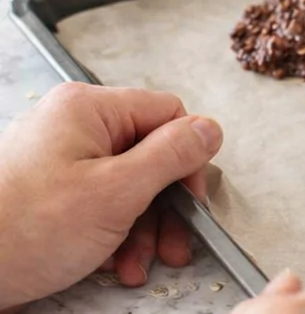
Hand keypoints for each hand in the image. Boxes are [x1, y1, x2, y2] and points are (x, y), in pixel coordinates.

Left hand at [0, 83, 222, 308]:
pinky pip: (94, 201)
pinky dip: (109, 233)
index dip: (188, 159)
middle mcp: (72, 125)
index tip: (193, 204)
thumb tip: (210, 130)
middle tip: (173, 247)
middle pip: (145, 153)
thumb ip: (170, 157)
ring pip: (122, 183)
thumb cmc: (22, 231)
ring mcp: (55, 158)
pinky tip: (111, 265)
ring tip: (134, 267)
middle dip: (162, 206)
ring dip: (139, 228)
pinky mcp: (43, 192)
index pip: (166, 114)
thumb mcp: (114, 194)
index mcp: (89, 108)